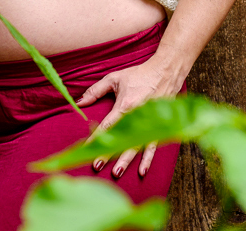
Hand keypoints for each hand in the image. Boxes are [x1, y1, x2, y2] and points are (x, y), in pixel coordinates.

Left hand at [77, 59, 183, 178]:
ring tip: (116, 173)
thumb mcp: (114, 78)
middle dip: (109, 154)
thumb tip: (78, 103)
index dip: (95, 138)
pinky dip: (147, 159)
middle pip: (121, 140)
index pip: (107, 126)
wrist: (166, 72)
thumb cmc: (139, 75)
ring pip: (136, 147)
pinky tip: (142, 171)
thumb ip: (95, 91)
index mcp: (125, 105)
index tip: (85, 150)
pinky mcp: (159, 126)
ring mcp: (149, 124)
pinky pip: (153, 146)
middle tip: (96, 166)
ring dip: (126, 161)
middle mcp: (137, 117)